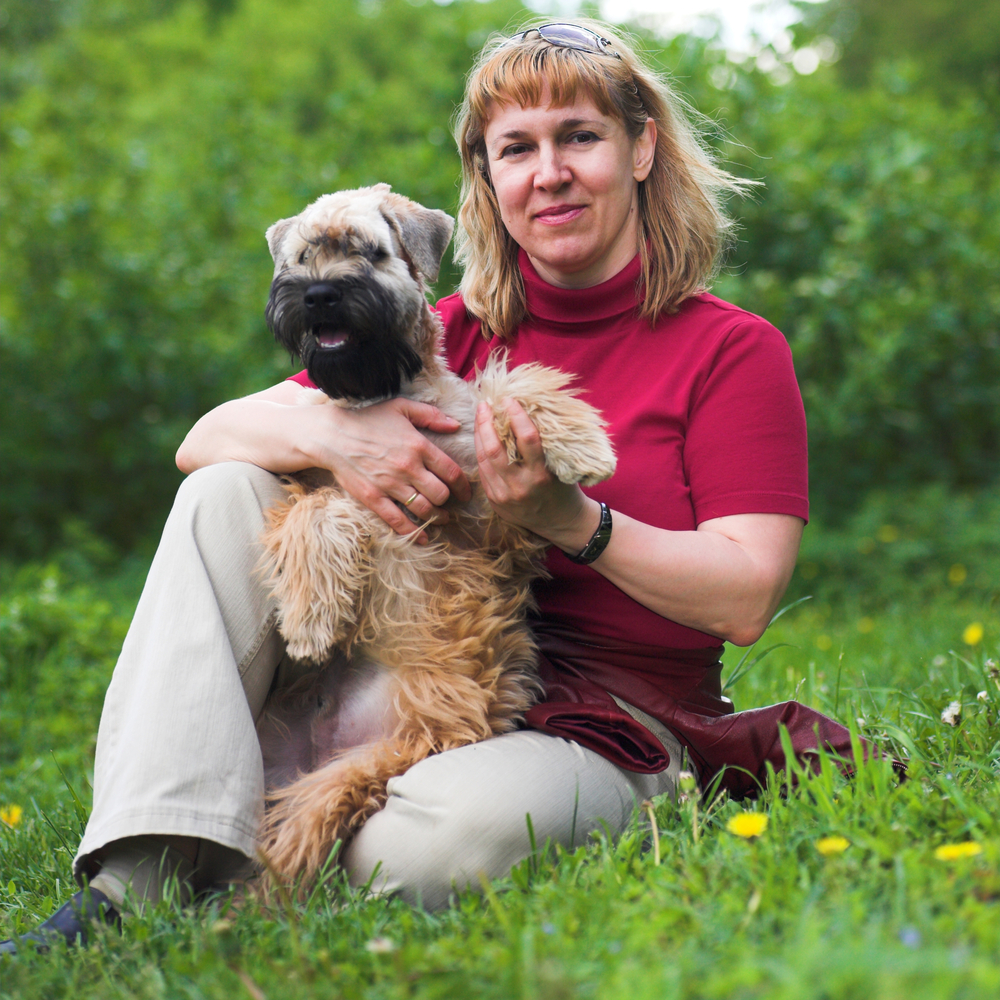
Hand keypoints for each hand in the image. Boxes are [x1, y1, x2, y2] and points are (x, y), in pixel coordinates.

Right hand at [316, 398, 472, 540]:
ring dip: (436, 517)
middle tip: (449, 504)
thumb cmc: (367, 419)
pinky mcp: (373, 498)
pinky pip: (398, 520)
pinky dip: (414, 532)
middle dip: (448, 502)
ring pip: (424, 509)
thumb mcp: (401, 407)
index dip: (463, 486)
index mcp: (419, 446)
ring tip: (440, 518)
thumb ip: (431, 415)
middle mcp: (408, 467)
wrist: (331, 435)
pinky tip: (424, 538)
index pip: (452, 472)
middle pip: (441, 494)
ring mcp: (390, 485)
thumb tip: (456, 425)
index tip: (465, 493)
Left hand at [474, 399, 600, 549]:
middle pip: (495, 449)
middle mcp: (520, 487)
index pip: (527, 439)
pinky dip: (481, 451)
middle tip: (485, 405)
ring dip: (479, 434)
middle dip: (487, 423)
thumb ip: (542, 444)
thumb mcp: (560, 465)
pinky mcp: (495, 501)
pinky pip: (483, 471)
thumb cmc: (565, 488)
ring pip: (484, 459)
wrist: (562, 523)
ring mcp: (504, 496)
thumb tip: (523, 411)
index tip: (509, 400)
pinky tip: (482, 437)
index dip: (516, 416)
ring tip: (480, 416)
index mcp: (541, 476)